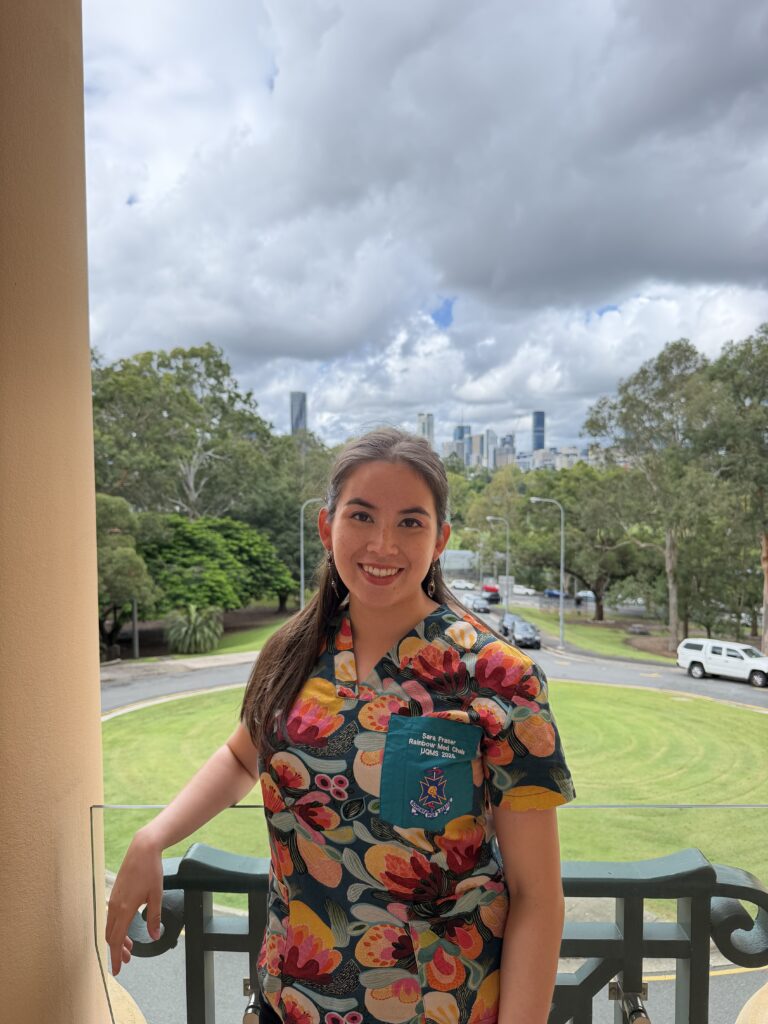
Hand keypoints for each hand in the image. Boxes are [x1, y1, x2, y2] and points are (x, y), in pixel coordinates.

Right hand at [105, 829, 163, 975]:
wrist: (142, 849)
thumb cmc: (150, 870)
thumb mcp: (157, 895)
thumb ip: (154, 918)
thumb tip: (154, 936)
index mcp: (125, 908)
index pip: (117, 939)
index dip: (116, 956)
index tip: (117, 970)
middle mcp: (115, 906)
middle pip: (111, 936)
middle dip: (117, 950)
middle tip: (127, 960)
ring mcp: (113, 899)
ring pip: (111, 927)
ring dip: (118, 939)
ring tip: (130, 947)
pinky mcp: (115, 894)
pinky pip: (112, 917)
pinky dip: (117, 927)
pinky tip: (126, 929)